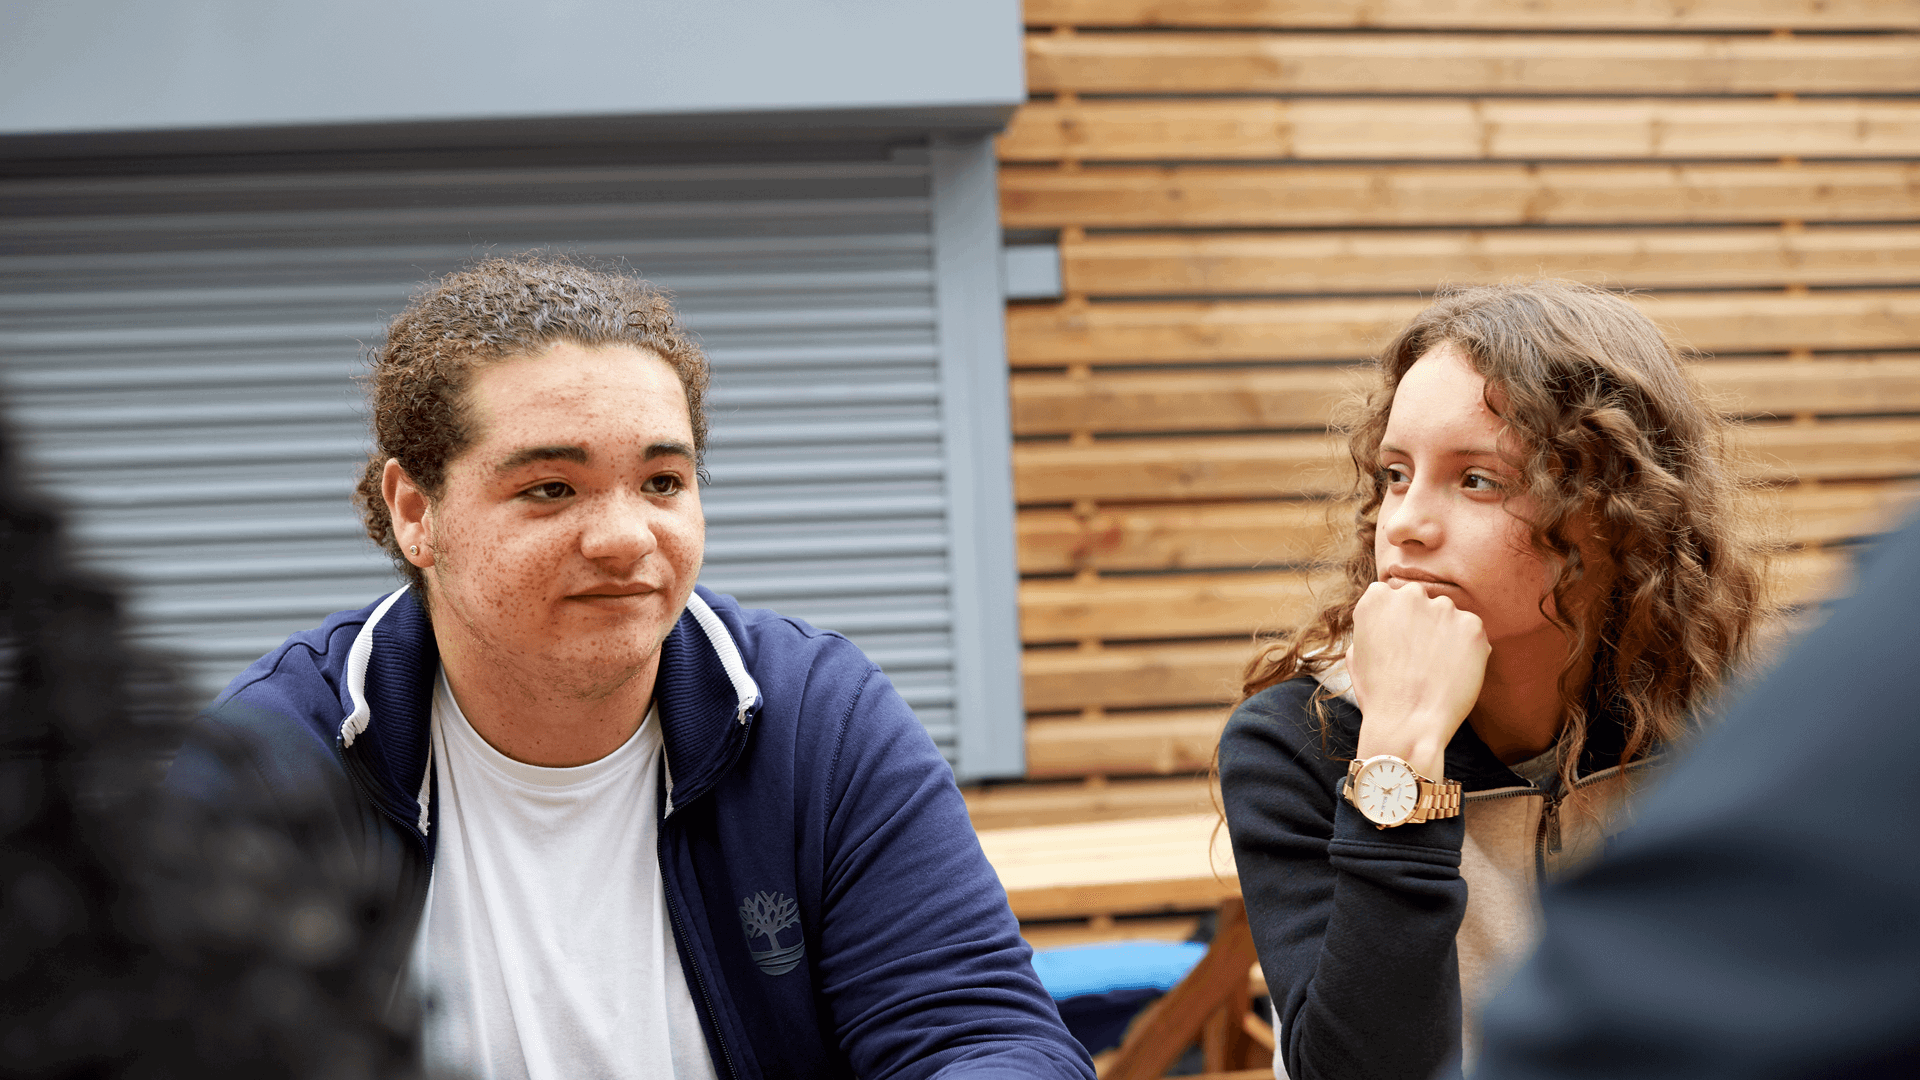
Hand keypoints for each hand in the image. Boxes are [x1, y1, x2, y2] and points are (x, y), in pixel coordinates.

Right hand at [1348, 579, 1489, 779]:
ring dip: (1445, 634)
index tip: (1399, 642)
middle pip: (1421, 600)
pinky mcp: (1472, 625)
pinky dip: (1467, 649)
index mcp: (1376, 598)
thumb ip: (1372, 627)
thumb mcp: (1356, 655)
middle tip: (1420, 657)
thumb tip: (1385, 622)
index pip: (1391, 596)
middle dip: (1421, 622)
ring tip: (1437, 669)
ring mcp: (1443, 608)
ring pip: (1448, 616)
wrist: (1409, 723)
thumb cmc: (1379, 695)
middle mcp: (1410, 594)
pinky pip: (1472, 632)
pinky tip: (1453, 672)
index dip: (1396, 621)